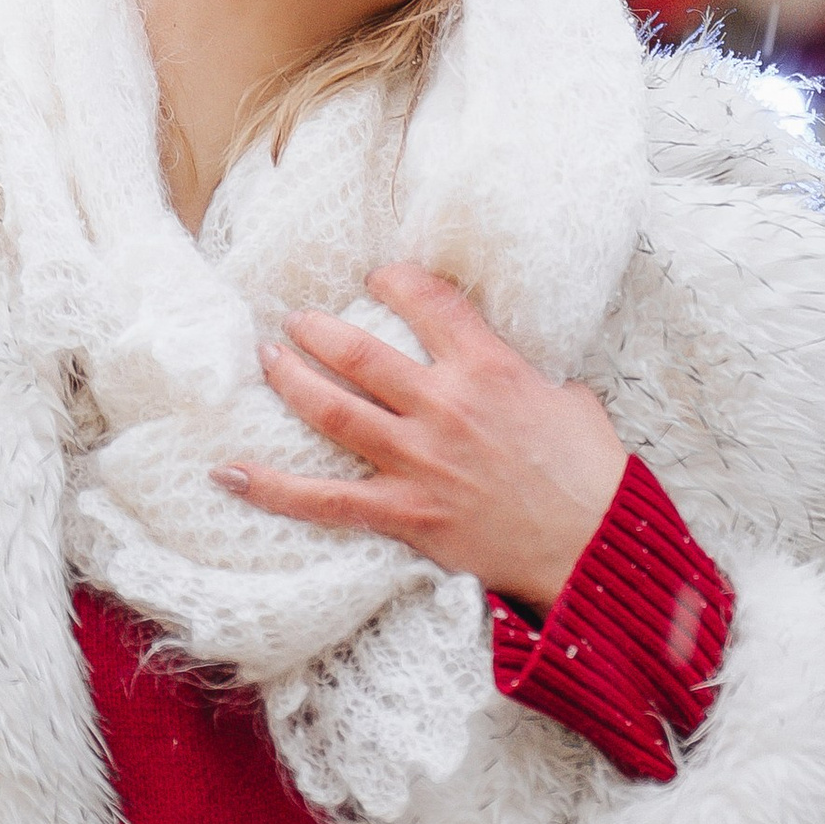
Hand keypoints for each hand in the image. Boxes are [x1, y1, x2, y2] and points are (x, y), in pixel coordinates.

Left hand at [217, 261, 626, 610]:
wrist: (597, 546)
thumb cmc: (591, 473)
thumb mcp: (568, 398)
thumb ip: (525, 375)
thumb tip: (509, 367)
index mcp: (489, 368)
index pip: (428, 302)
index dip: (394, 280)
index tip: (377, 277)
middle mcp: (445, 406)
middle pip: (359, 352)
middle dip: (317, 329)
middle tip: (296, 319)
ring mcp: (419, 460)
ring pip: (333, 409)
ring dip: (290, 379)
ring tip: (267, 357)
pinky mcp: (406, 512)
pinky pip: (325, 499)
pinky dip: (272, 487)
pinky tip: (227, 473)